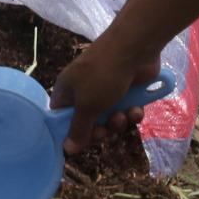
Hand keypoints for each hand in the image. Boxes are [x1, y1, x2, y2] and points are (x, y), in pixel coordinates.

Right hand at [49, 32, 167, 153]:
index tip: (82, 140)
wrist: (134, 49)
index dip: (70, 132)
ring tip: (124, 115)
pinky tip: (137, 109)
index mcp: (67, 91)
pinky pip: (125, 110)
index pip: (61, 118)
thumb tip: (67, 149)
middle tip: (107, 129)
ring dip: (118, 122)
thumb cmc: (103, 75)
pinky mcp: (126, 90)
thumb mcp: (87, 106)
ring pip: (109, 119)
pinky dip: (131, 113)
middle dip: (100, 129)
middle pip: (88, 122)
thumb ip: (78, 129)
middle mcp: (84, 91)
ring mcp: (106, 90)